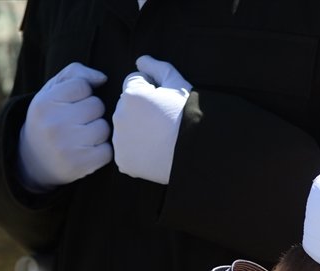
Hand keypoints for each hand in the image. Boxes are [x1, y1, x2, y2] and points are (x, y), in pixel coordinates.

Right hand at [17, 62, 111, 191]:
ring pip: (104, 127)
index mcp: (45, 103)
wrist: (34, 159)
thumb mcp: (53, 90)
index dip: (83, 93)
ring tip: (83, 135)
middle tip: (79, 120)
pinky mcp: (81, 164)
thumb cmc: (50, 117)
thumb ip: (76, 74)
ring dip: (98, 130)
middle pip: (97, 105)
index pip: (82, 85)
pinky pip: (108, 150)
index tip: (72, 102)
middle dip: (92, 111)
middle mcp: (54, 124)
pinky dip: (102, 150)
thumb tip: (102, 78)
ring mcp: (67, 146)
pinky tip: (88, 150)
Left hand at [112, 55, 191, 184]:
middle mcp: (119, 117)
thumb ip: (156, 67)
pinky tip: (154, 152)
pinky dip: (137, 152)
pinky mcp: (124, 162)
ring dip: (138, 130)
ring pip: (126, 129)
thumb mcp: (178, 83)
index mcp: (131, 94)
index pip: (133, 83)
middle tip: (164, 121)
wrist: (200, 150)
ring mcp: (120, 142)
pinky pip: (126, 152)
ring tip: (161, 138)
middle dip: (141, 110)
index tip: (165, 102)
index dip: (152, 89)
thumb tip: (140, 60)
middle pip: (127, 107)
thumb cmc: (191, 115)